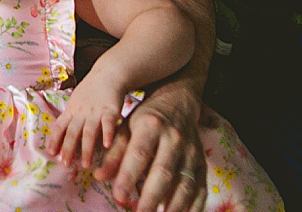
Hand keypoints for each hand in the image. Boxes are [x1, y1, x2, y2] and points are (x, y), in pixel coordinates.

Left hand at [48, 73, 122, 168]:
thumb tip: (58, 132)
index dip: (55, 140)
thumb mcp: (75, 102)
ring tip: (85, 164)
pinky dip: (107, 134)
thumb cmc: (90, 91)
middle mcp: (81, 113)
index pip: (60, 126)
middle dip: (68, 149)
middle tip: (65, 164)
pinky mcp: (110, 110)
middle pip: (72, 132)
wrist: (107, 74)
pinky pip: (108, 124)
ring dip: (86, 148)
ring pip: (89, 132)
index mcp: (72, 111)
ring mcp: (95, 112)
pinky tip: (107, 145)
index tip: (51, 153)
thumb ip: (69, 117)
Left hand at [95, 84, 206, 211]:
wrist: (178, 101)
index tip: (118, 197)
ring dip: (174, 205)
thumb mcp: (126, 127)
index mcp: (151, 126)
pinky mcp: (202, 164)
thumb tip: (99, 176)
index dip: (128, 176)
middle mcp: (175, 139)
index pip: (139, 153)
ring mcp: (192, 152)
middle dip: (152, 196)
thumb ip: (114, 152)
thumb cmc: (146, 118)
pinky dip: (193, 206)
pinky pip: (201, 188)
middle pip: (164, 171)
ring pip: (185, 183)